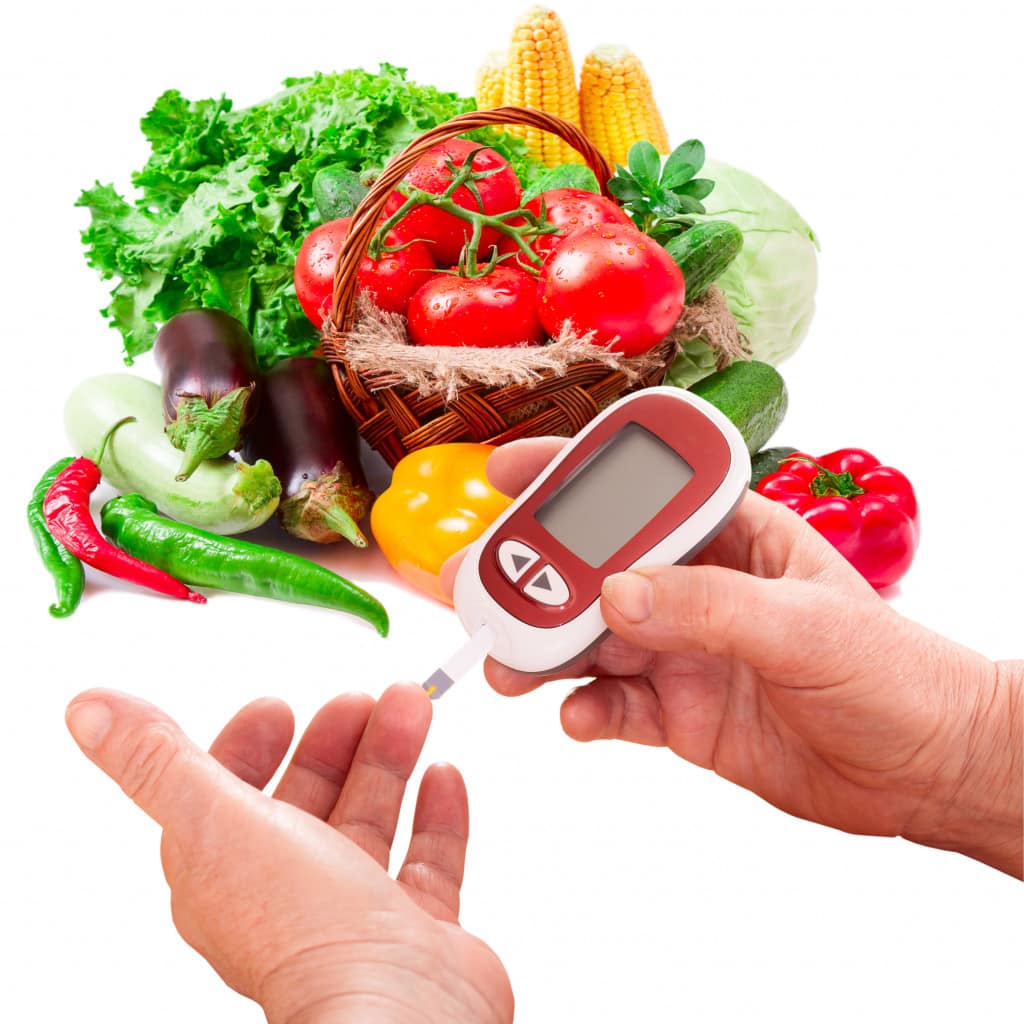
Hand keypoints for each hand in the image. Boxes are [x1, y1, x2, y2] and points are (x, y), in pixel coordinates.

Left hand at [65, 684, 513, 1023]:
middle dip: (337, 739)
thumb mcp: (215, 819)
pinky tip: (443, 776)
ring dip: (391, 759)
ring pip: (371, 819)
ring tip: (412, 708)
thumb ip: (156, 760)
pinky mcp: (418, 928)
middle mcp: (290, 895)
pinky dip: (436, 814)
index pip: (229, 798)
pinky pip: (428, 860)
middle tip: (366, 697)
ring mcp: (358, 913)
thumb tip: (89, 710)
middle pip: (311, 800)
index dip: (250, 747)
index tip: (279, 707)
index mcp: (229, 873)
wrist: (396, 1008)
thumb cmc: (303, 932)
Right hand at [443, 438, 1022, 877]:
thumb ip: (708, 608)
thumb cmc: (893, 673)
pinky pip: (612, 703)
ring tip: (510, 665)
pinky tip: (576, 718)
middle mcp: (697, 587)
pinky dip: (584, 710)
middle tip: (483, 585)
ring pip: (591, 637)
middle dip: (537, 573)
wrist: (922, 771)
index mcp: (732, 536)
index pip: (641, 490)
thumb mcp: (804, 627)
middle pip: (596, 566)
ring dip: (545, 648)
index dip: (572, 472)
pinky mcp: (677, 711)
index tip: (506, 472)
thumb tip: (617, 595)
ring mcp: (682, 649)